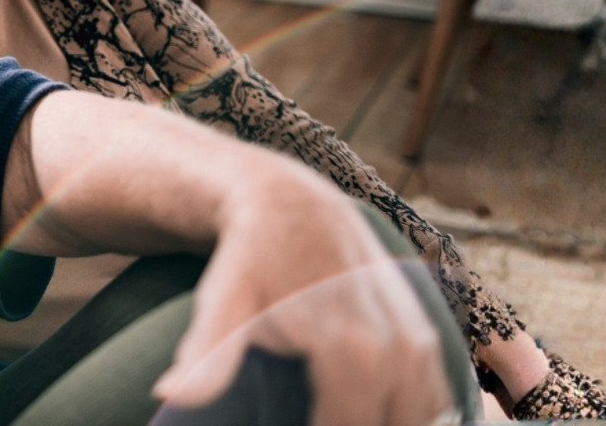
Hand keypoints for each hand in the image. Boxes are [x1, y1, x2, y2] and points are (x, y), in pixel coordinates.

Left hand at [151, 182, 455, 425]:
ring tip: (337, 415)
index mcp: (353, 353)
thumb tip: (171, 393)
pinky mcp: (426, 331)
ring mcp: (419, 341)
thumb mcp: (224, 298)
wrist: (290, 201)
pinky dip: (414, 414)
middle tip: (310, 414)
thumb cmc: (251, 256)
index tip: (278, 424)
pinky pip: (434, 397)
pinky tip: (377, 414)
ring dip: (386, 422)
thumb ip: (208, 354)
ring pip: (417, 418)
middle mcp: (397, 350)